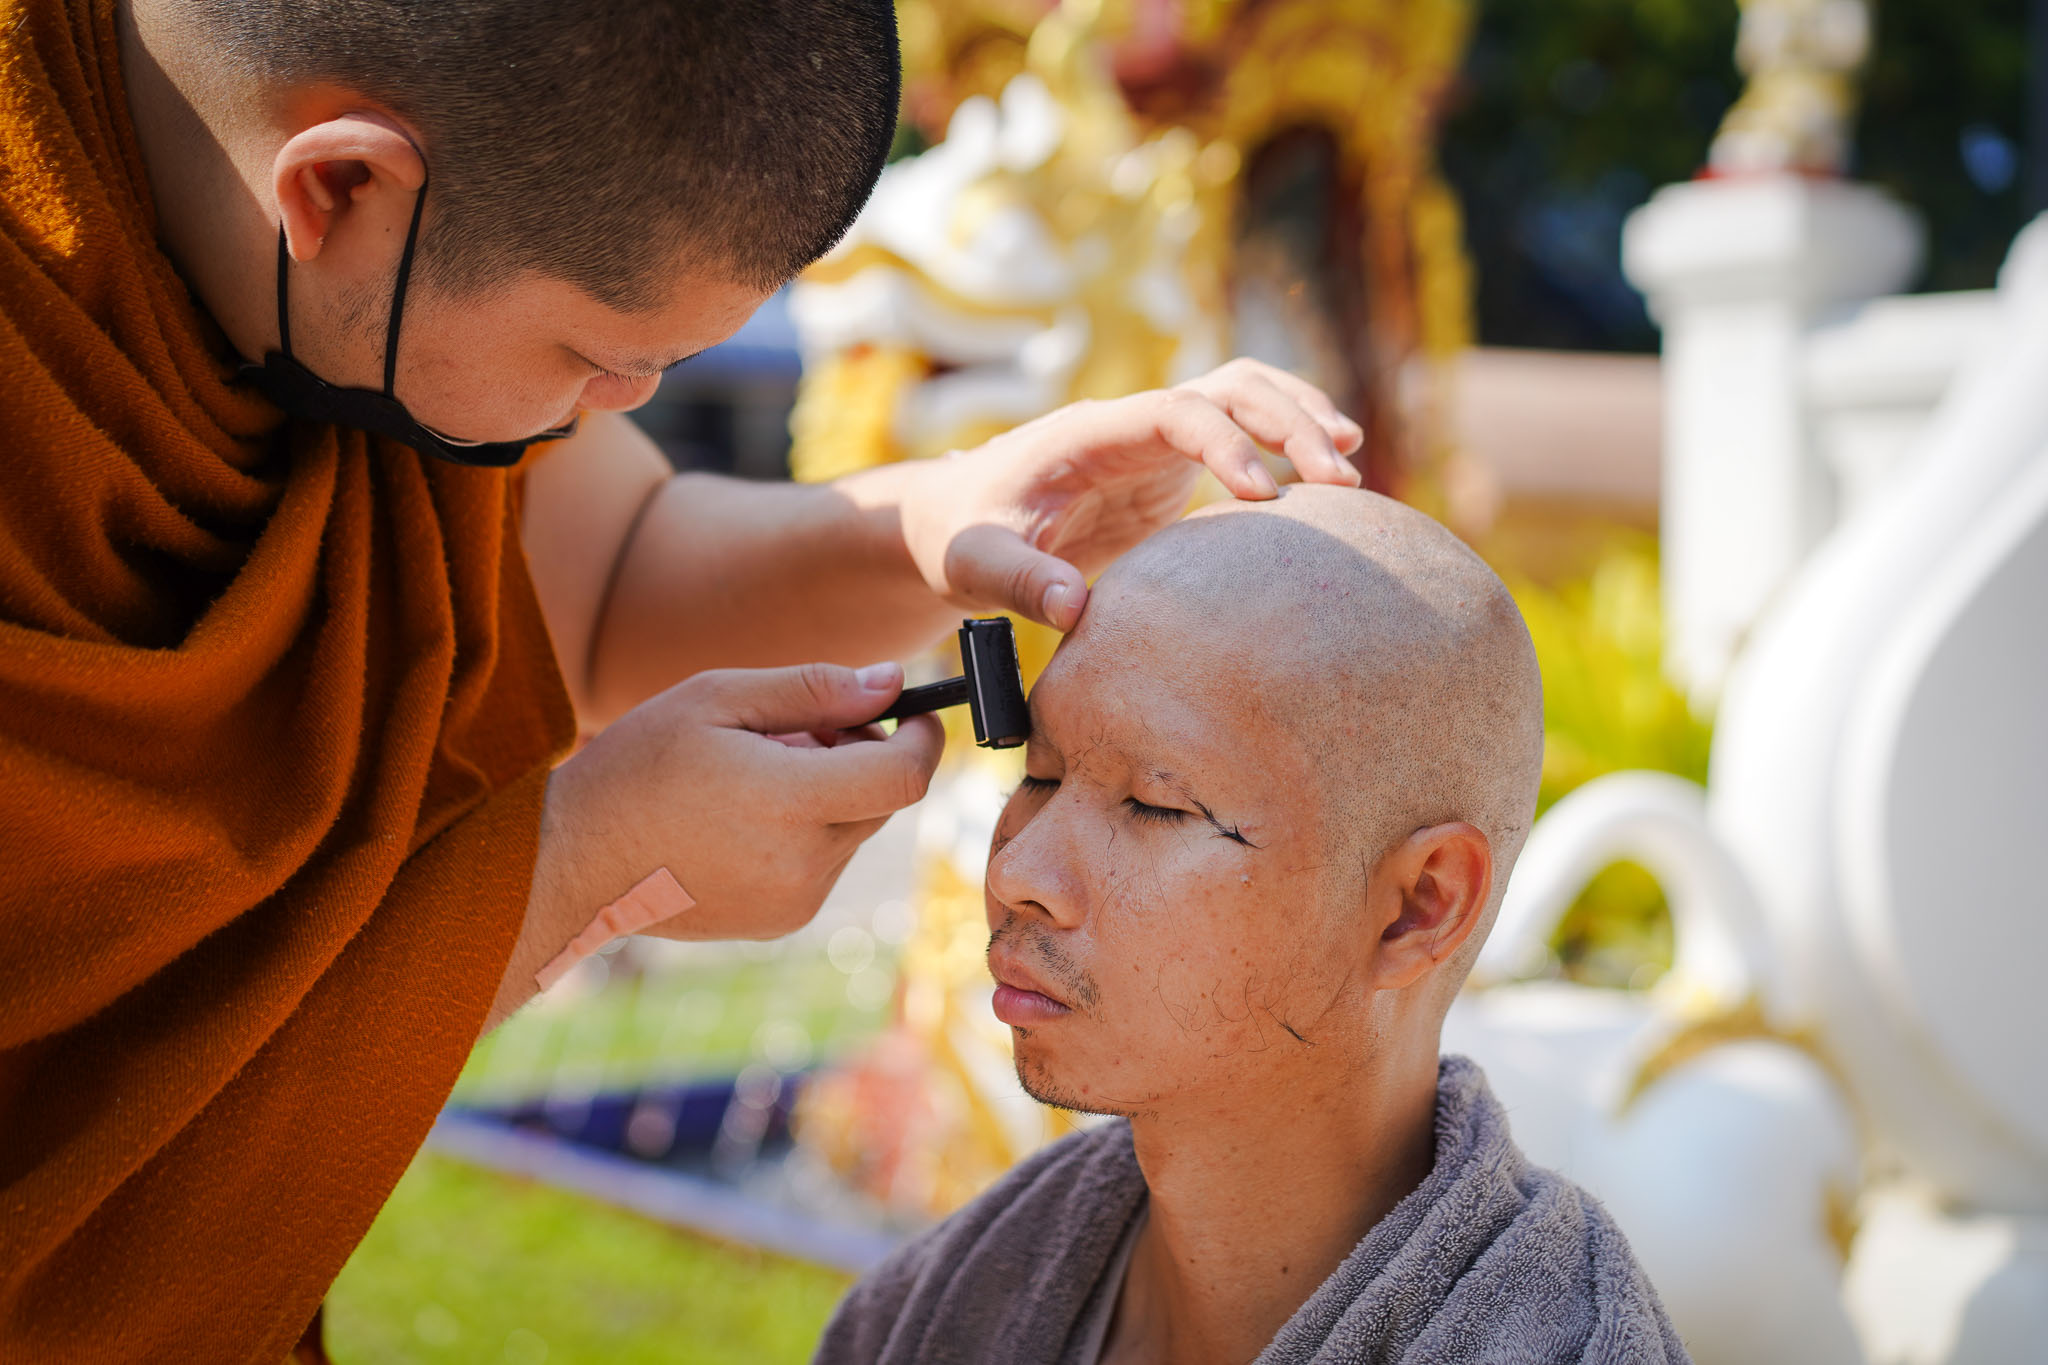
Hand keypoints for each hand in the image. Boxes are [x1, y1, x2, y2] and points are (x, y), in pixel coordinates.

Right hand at [529, 661, 943, 945]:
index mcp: (789, 801)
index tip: (914, 712)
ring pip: (853, 830)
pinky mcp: (782, 922)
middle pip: (881, 800)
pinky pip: (824, 863)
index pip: (905, 777)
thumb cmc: (636, 766)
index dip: (922, 739)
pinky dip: (806, 832)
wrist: (572, 862)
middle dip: (862, 757)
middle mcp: (804, 861)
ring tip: (755, 774)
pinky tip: (743, 817)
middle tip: (797, 732)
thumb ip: (814, 690)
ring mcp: (795, 900)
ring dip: (830, 794)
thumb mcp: (716, 699)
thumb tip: (892, 684)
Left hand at [898, 358, 1363, 630]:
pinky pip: (1240, 432)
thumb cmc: (960, 536)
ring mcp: (1153, 440)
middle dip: (1289, 422)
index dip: (1227, 442)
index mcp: (1091, 433)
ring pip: (1244, 394)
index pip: (1177, 411)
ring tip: (1349, 467)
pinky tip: (1326, 479)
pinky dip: (1286, 440)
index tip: (1266, 494)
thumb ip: (1019, 580)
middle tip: (1340, 480)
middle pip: (1229, 388)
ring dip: (1300, 417)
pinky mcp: (1168, 467)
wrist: (952, 519)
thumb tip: (1073, 609)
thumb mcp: (975, 562)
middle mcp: (1131, 423)